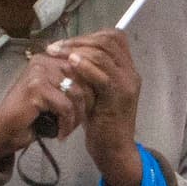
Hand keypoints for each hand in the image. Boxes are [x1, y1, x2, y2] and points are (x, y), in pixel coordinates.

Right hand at [0, 53, 86, 162]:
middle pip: (82, 79)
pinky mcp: (36, 89)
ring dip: (77, 116)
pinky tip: (61, 134)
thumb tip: (101, 81)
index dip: (92, 89)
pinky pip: (65, 107)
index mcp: (48, 58)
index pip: (83, 67)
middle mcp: (42, 60)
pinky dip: (67, 124)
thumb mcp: (55, 94)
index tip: (89, 108)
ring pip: (76, 93)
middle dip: (87, 103)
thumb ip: (72, 83)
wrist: (3, 130)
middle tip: (80, 121)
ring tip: (70, 129)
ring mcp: (38, 73)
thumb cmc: (31, 115)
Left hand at [48, 31, 142, 185]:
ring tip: (56, 54)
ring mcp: (127, 84)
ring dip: (76, 50)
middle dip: (79, 40)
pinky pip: (103, 74)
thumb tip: (69, 54)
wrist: (114, 150)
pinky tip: (70, 64)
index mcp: (127, 69)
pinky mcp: (119, 97)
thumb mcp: (96, 92)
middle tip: (56, 47)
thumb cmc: (102, 123)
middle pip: (108, 40)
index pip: (113, 37)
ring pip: (104, 53)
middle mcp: (130, 72)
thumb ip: (89, 73)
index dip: (89, 35)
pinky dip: (85, 66)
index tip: (67, 43)